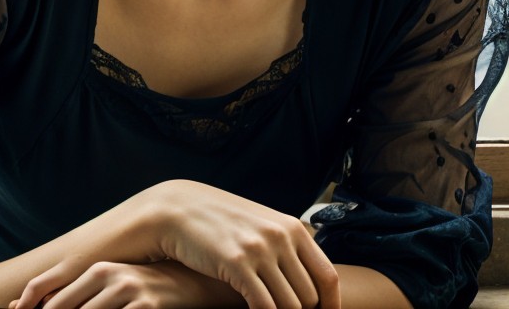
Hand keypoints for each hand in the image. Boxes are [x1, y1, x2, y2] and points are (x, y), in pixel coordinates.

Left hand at [8, 258, 237, 308]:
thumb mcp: (117, 289)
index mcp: (96, 270)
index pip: (50, 294)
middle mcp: (107, 276)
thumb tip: (27, 306)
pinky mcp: (147, 307)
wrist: (200, 284)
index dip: (28, 308)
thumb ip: (82, 297)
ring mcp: (128, 291)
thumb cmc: (155, 292)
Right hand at [144, 179, 339, 308]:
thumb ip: (286, 247)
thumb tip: (309, 281)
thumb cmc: (219, 222)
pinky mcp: (236, 263)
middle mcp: (281, 237)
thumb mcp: (260, 226)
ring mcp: (259, 250)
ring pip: (289, 305)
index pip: (328, 276)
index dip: (331, 305)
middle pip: (309, 297)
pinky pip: (264, 306)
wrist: (178, 209)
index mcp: (292, 228)